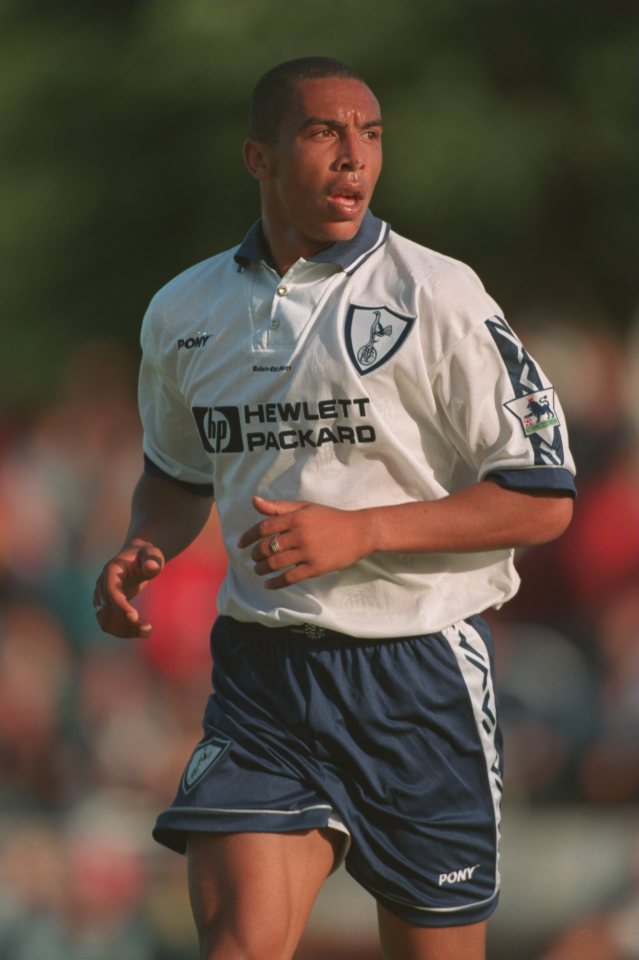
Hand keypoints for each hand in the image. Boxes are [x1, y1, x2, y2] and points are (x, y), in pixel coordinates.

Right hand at [93, 539, 164, 637]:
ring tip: (147, 632)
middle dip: (126, 623)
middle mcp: (101, 584)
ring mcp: (100, 596)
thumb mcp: (152, 554)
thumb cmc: (146, 555)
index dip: (120, 606)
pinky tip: (141, 631)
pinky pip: (108, 624)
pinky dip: (123, 631)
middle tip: (149, 629)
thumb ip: (152, 560)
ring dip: (124, 631)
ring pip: (105, 621)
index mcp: (111, 570)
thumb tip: (152, 568)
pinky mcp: (104, 606)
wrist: (136, 557)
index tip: (135, 618)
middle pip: (107, 610)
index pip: (111, 592)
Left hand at [237, 496, 371, 588]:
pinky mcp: (316, 567)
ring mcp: (308, 552)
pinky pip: (290, 577)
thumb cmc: (331, 518)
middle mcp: (300, 534)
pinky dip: (275, 583)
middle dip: (255, 555)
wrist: (360, 531)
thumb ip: (279, 507)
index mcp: (296, 518)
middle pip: (267, 547)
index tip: (240, 544)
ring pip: (276, 563)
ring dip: (262, 569)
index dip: (248, 537)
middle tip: (253, 559)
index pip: (264, 527)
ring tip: (259, 571)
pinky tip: (268, 584)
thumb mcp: (305, 508)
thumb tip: (254, 501)